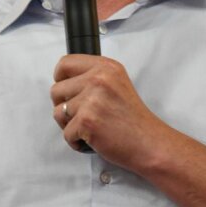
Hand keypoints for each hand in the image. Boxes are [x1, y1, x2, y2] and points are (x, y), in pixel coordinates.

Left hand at [50, 54, 167, 168]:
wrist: (149, 143)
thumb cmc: (133, 119)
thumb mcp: (117, 84)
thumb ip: (94, 77)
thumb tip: (64, 81)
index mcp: (106, 67)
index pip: (65, 63)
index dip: (60, 78)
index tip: (65, 89)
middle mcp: (98, 79)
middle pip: (56, 90)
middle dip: (63, 105)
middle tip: (80, 115)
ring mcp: (92, 100)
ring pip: (58, 112)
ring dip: (69, 124)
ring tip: (88, 128)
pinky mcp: (87, 120)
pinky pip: (66, 133)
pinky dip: (76, 141)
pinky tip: (92, 138)